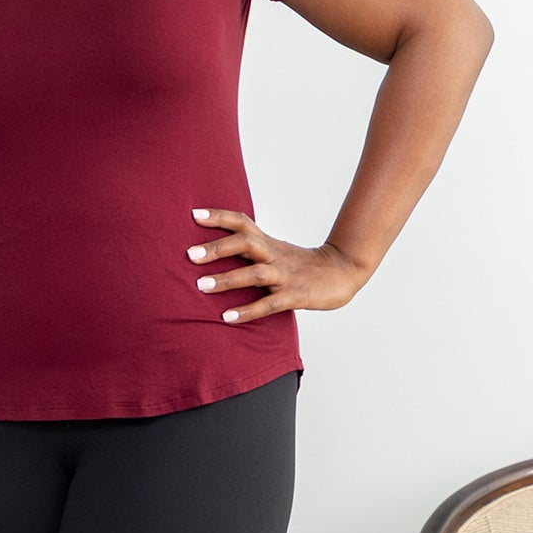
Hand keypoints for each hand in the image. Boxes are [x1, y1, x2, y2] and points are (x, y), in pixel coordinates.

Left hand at [185, 208, 366, 324]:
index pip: (241, 223)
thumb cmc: (301, 265)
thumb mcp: (275, 251)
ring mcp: (284, 276)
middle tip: (190, 254)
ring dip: (227, 279)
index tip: (193, 215)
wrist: (342, 272)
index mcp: (268, 243)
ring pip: (254, 274)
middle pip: (245, 243)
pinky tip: (227, 318)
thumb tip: (214, 250)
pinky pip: (268, 304)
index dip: (218, 217)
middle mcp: (274, 255)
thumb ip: (250, 249)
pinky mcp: (294, 296)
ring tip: (201, 286)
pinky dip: (247, 311)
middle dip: (217, 247)